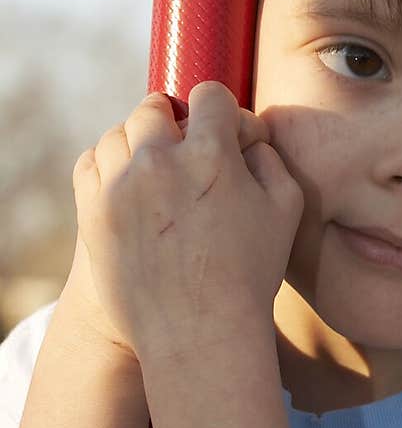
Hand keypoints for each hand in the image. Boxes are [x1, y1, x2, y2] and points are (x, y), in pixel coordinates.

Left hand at [71, 83, 303, 364]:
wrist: (198, 331)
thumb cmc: (249, 274)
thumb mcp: (285, 210)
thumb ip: (269, 159)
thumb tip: (246, 136)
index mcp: (211, 154)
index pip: (209, 96)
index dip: (221, 112)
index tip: (225, 135)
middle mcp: (160, 159)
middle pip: (156, 108)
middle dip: (174, 121)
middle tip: (186, 150)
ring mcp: (120, 183)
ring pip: (119, 133)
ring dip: (139, 143)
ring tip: (156, 170)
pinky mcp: (93, 208)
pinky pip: (91, 162)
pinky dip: (109, 165)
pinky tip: (128, 184)